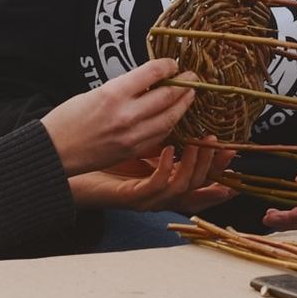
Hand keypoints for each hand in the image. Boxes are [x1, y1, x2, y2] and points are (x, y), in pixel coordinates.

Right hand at [41, 58, 196, 175]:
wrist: (53, 150)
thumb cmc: (67, 119)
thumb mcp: (94, 93)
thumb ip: (123, 88)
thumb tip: (148, 82)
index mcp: (113, 93)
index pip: (153, 73)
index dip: (168, 65)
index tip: (173, 63)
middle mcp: (126, 114)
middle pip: (168, 96)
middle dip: (185, 84)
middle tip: (193, 77)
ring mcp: (132, 135)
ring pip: (170, 118)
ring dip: (183, 105)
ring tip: (190, 96)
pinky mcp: (132, 150)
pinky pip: (160, 135)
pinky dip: (170, 124)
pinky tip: (174, 116)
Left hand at [68, 141, 236, 211]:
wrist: (64, 170)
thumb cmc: (95, 154)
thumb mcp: (131, 139)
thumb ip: (153, 130)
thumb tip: (173, 101)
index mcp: (162, 179)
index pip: (198, 176)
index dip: (217, 165)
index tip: (232, 148)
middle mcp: (158, 192)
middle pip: (198, 183)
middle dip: (216, 166)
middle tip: (226, 146)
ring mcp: (145, 196)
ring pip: (183, 187)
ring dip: (196, 165)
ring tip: (200, 141)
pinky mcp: (130, 196)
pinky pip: (155, 187)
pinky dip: (166, 169)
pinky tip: (168, 150)